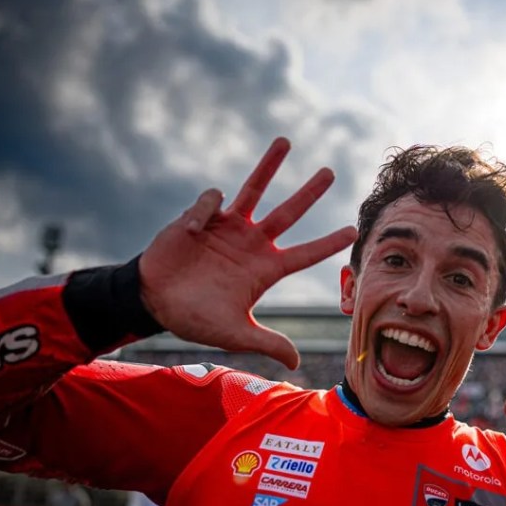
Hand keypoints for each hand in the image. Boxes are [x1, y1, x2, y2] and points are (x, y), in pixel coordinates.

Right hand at [139, 138, 356, 365]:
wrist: (153, 301)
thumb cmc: (193, 317)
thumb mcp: (233, 333)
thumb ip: (266, 343)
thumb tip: (297, 364)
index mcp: (264, 269)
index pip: (304, 254)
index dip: (328, 242)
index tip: (353, 231)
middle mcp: (251, 243)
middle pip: (288, 212)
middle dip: (309, 192)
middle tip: (330, 172)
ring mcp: (228, 227)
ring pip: (255, 189)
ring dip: (269, 166)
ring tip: (286, 141)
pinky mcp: (201, 216)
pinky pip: (213, 200)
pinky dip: (206, 208)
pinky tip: (191, 231)